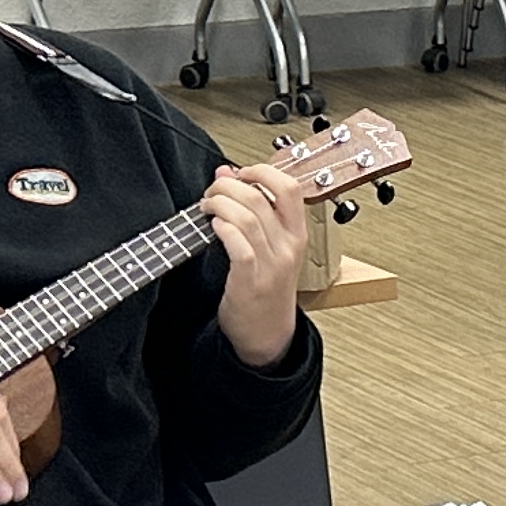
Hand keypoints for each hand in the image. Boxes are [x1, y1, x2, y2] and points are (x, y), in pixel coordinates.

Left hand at [204, 157, 312, 366]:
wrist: (267, 334)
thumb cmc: (267, 288)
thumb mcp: (271, 246)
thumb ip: (253, 209)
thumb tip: (227, 172)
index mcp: (297, 234)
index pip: (289, 188)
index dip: (261, 171)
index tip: (240, 173)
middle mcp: (288, 247)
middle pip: (259, 197)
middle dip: (228, 185)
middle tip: (213, 191)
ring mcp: (272, 264)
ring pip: (246, 217)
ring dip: (219, 204)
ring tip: (207, 208)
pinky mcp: (251, 281)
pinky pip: (239, 246)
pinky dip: (223, 229)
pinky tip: (213, 227)